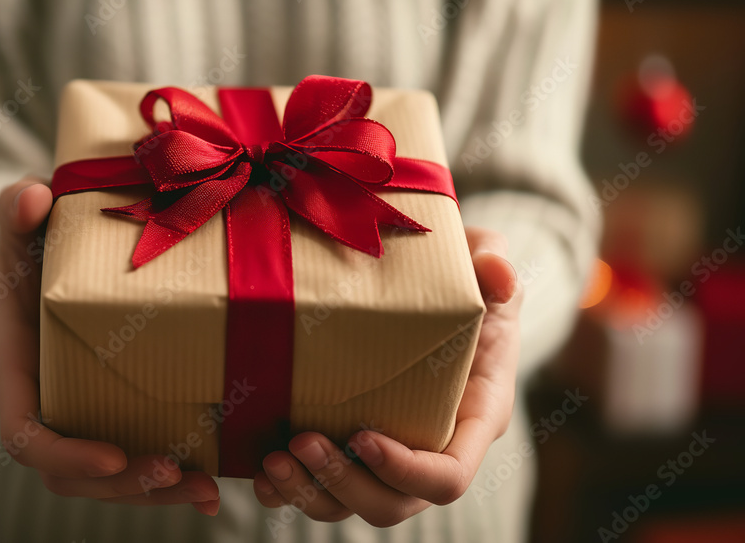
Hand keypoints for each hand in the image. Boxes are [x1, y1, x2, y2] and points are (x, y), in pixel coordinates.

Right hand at [0, 178, 220, 514]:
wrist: (50, 253)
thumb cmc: (31, 239)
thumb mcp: (19, 220)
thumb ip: (15, 208)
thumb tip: (30, 199)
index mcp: (19, 368)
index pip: (25, 435)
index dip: (64, 456)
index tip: (112, 455)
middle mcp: (48, 401)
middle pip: (73, 475)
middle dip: (125, 485)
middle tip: (177, 473)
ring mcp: (83, 411)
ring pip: (109, 479)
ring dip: (157, 493)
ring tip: (210, 491)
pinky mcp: (117, 409)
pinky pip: (138, 456)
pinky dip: (174, 478)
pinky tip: (218, 481)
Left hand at [252, 227, 521, 526]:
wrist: (433, 283)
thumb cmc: (464, 272)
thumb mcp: (484, 256)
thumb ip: (494, 262)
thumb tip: (501, 276)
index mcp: (474, 415)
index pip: (450, 474)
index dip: (407, 471)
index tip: (363, 437)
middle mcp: (432, 447)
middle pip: (394, 502)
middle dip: (344, 483)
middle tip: (301, 440)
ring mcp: (390, 455)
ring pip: (353, 505)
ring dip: (309, 492)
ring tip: (273, 460)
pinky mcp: (353, 449)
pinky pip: (322, 492)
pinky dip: (289, 493)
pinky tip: (260, 474)